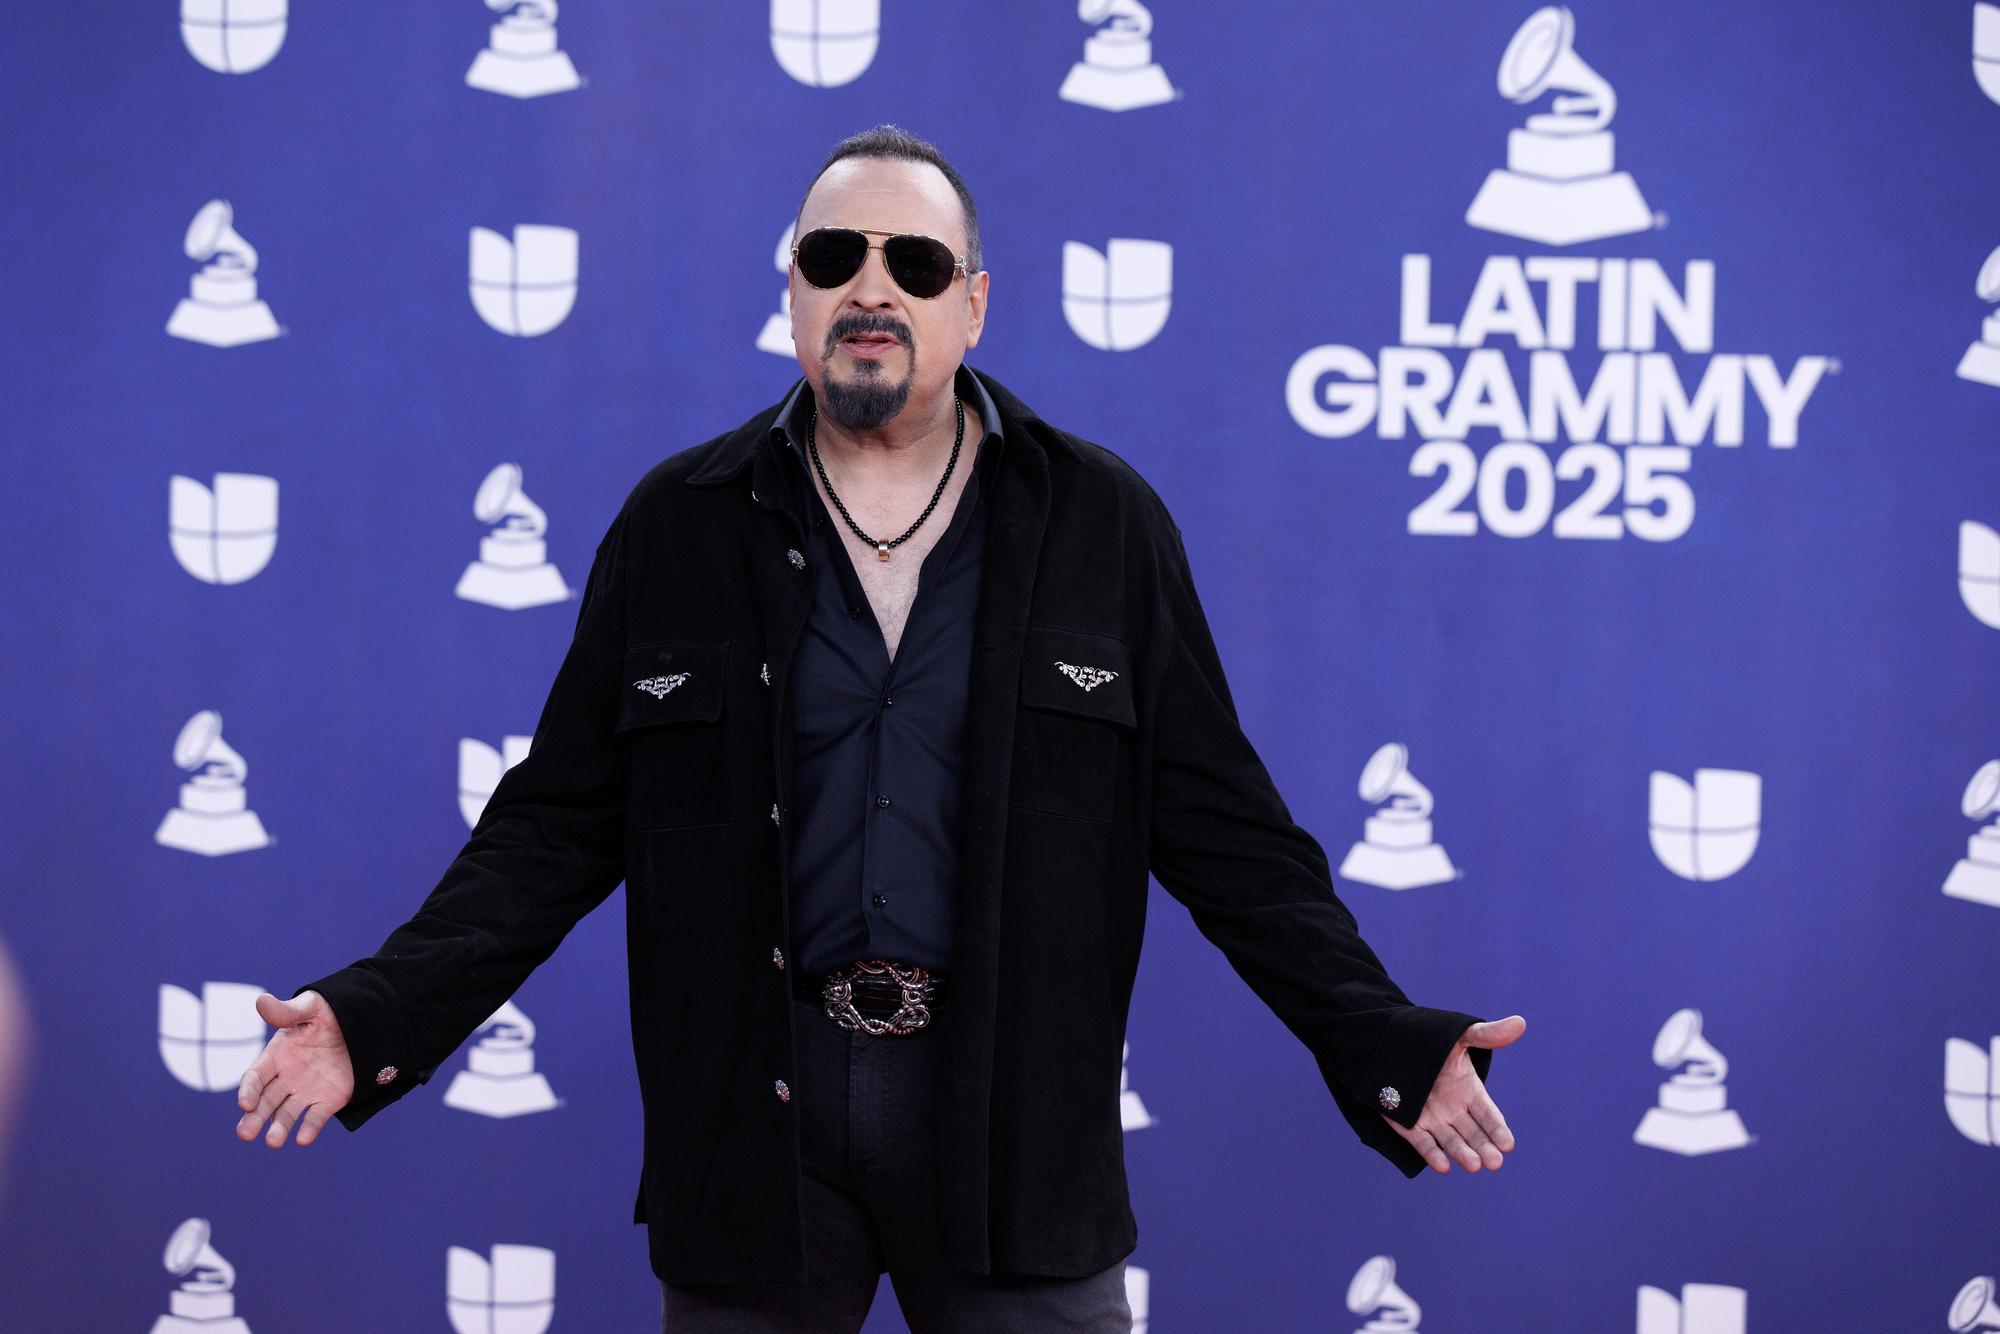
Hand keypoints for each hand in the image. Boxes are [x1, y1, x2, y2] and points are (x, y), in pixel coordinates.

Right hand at [235, 991, 353, 1148]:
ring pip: (287, 1114)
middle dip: (255, 1118)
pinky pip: (316, 1117)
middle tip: (245, 1134)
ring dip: (279, 1128)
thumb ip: (287, 1011)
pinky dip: (310, 1128)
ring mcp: (305, 1091)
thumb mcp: (310, 1007)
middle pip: (266, 1101)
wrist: (363, 1022)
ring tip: (273, 1142)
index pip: (255, 1077)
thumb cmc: (330, 1012)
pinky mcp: (327, 1100)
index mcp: (276, 1056)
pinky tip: (303, 1140)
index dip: (248, 1090)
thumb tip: (261, 1001)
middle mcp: (286, 1078)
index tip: (245, 1104)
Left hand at [1382, 1015, 1524, 1173]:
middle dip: (1485, 1148)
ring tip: (1474, 1165)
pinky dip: (1432, 1154)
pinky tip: (1443, 1165)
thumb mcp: (1459, 1037)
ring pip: (1452, 1142)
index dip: (1498, 1129)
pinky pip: (1423, 1143)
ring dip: (1462, 1154)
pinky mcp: (1410, 1126)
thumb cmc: (1430, 1040)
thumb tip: (1520, 1022)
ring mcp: (1433, 1120)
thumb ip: (1487, 1035)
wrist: (1389, 1044)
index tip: (1508, 1143)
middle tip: (1494, 1162)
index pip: (1489, 1116)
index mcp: (1470, 1092)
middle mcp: (1455, 1110)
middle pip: (1474, 1134)